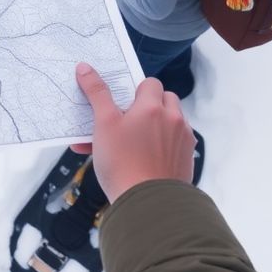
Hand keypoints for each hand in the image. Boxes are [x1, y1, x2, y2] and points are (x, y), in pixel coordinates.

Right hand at [71, 62, 195, 202]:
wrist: (147, 204)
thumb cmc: (122, 163)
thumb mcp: (103, 124)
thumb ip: (96, 93)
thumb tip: (85, 68)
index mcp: (153, 107)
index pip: (149, 83)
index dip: (134, 93)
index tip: (122, 107)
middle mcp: (174, 119)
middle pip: (164, 100)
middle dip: (147, 108)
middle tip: (127, 124)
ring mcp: (183, 140)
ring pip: (170, 123)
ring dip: (155, 127)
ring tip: (132, 145)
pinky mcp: (187, 159)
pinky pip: (174, 145)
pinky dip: (162, 147)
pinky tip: (143, 160)